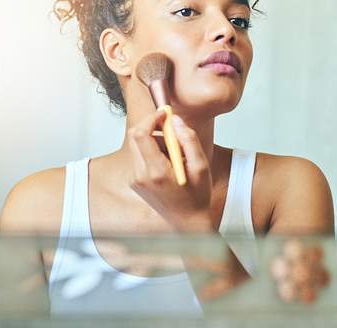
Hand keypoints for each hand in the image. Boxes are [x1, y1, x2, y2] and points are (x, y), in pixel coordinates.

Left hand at [126, 109, 212, 231]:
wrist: (187, 222)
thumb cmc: (197, 196)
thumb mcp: (201, 166)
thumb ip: (188, 140)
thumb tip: (175, 120)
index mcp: (156, 172)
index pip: (140, 134)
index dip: (151, 118)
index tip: (164, 114)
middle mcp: (140, 176)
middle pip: (135, 136)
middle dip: (152, 127)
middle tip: (172, 130)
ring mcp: (135, 179)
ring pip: (138, 146)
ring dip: (155, 141)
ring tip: (176, 155)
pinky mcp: (135, 181)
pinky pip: (140, 156)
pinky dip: (153, 153)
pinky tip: (169, 164)